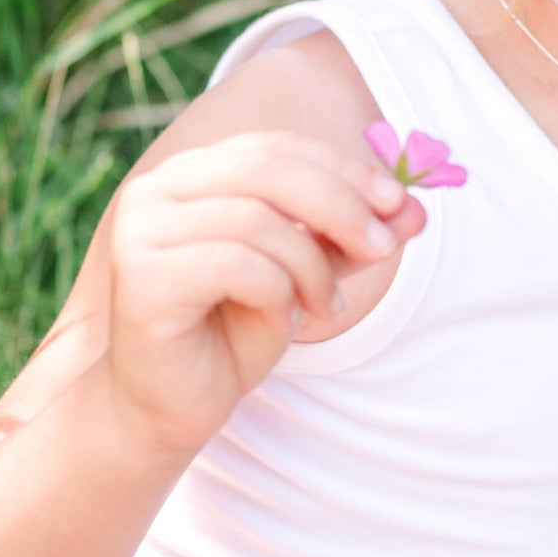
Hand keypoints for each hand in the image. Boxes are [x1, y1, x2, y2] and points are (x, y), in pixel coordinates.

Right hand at [103, 130, 420, 454]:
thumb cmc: (234, 330)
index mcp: (196, 171)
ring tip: (324, 309)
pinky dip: (278, 293)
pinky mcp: (142, 276)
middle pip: (271, 169)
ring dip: (311, 266)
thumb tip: (415, 210)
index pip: (280, 147)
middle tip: (385, 247)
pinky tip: (284, 323)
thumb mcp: (305, 272)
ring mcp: (143, 228)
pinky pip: (236, 264)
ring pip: (259, 219)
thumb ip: (348, 237)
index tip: (399, 203)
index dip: (345, 169)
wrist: (168, 409)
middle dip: (342, 204)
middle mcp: (160, 188)